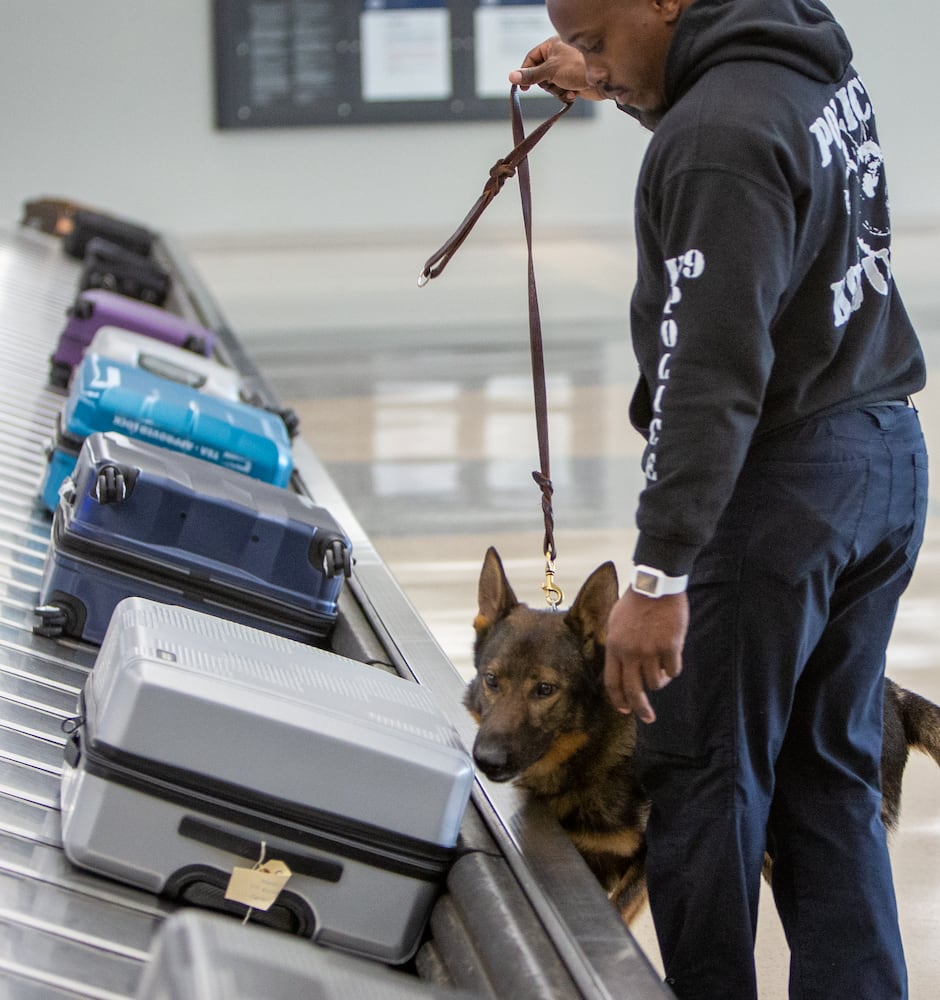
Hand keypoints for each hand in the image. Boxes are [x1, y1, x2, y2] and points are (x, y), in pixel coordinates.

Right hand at [508, 37, 607, 102]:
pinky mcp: (571, 82)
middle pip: (539, 75)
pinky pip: (560, 92)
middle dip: (546, 83)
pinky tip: (574, 92)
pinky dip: (565, 94)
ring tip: (567, 87)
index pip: (531, 59)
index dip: (525, 72)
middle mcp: (558, 57)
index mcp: (551, 47)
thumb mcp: (551, 70)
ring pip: (550, 86)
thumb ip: (531, 75)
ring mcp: (565, 70)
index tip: (522, 86)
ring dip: (557, 90)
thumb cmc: (579, 66)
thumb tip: (512, 76)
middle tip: (554, 82)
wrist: (603, 79)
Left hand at [604, 589, 688, 722]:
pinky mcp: (670, 647)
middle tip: (647, 717)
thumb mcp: (615, 623)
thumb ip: (616, 646)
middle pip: (634, 690)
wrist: (655, 585)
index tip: (624, 709)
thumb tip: (620, 669)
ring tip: (661, 668)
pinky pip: (673, 671)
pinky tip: (672, 659)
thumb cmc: (634, 602)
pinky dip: (672, 670)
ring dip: (659, 680)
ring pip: (655, 682)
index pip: (612, 682)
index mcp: (614, 647)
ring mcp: (651, 651)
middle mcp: (630, 652)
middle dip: (640, 708)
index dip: (618, 699)